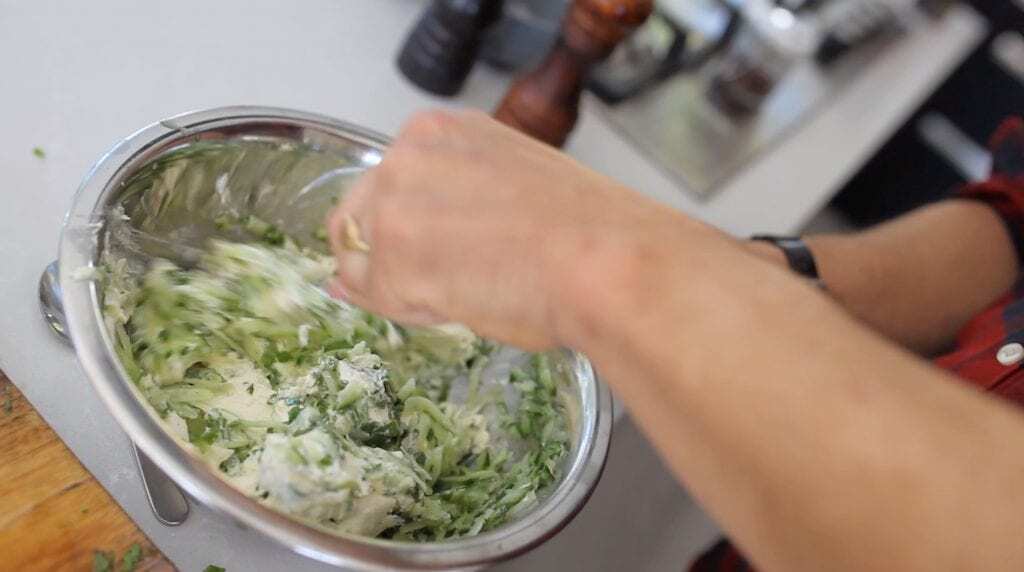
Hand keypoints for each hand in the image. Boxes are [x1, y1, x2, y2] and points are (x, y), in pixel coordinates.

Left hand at [326, 110, 704, 349]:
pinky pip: (378, 299)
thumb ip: (451, 199)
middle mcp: (406, 155)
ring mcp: (392, 207)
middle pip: (360, 217)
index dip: (412, 225)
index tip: (446, 247)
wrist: (605, 260)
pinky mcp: (392, 263)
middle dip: (394, 255)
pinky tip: (467, 301)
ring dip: (407, 285)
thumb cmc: (586, 230)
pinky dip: (414, 312)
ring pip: (363, 261)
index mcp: (441, 129)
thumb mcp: (511, 184)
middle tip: (459, 276)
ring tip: (474, 287)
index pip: (390, 182)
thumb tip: (406, 233)